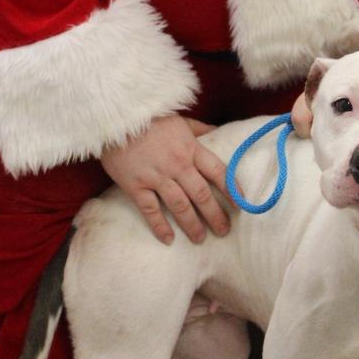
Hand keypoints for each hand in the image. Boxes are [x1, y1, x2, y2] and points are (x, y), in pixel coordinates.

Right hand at [101, 115, 229, 245]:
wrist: (115, 119)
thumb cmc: (150, 118)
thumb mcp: (180, 120)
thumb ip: (199, 130)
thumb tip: (218, 132)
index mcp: (191, 149)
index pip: (218, 172)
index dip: (232, 190)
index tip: (242, 205)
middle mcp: (178, 165)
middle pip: (202, 195)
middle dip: (215, 215)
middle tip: (224, 231)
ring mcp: (156, 177)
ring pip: (180, 206)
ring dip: (192, 225)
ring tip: (200, 239)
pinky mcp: (136, 186)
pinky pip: (151, 210)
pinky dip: (160, 226)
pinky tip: (168, 239)